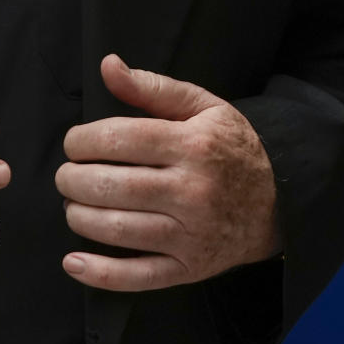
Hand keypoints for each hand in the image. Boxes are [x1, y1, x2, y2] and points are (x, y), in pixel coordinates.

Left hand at [55, 54, 279, 290]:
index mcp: (192, 145)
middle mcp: (191, 192)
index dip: (82, 140)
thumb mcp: (202, 106)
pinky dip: (99, 274)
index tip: (73, 143)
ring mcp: (190, 235)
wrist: (277, 202)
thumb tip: (108, 66)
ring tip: (72, 204)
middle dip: (73, 179)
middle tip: (66, 175)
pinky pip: (137, 277)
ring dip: (79, 217)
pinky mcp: (188, 270)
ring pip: (118, 230)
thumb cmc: (230, 147)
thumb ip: (152, 86)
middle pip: (112, 185)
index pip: (120, 139)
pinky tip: (73, 261)